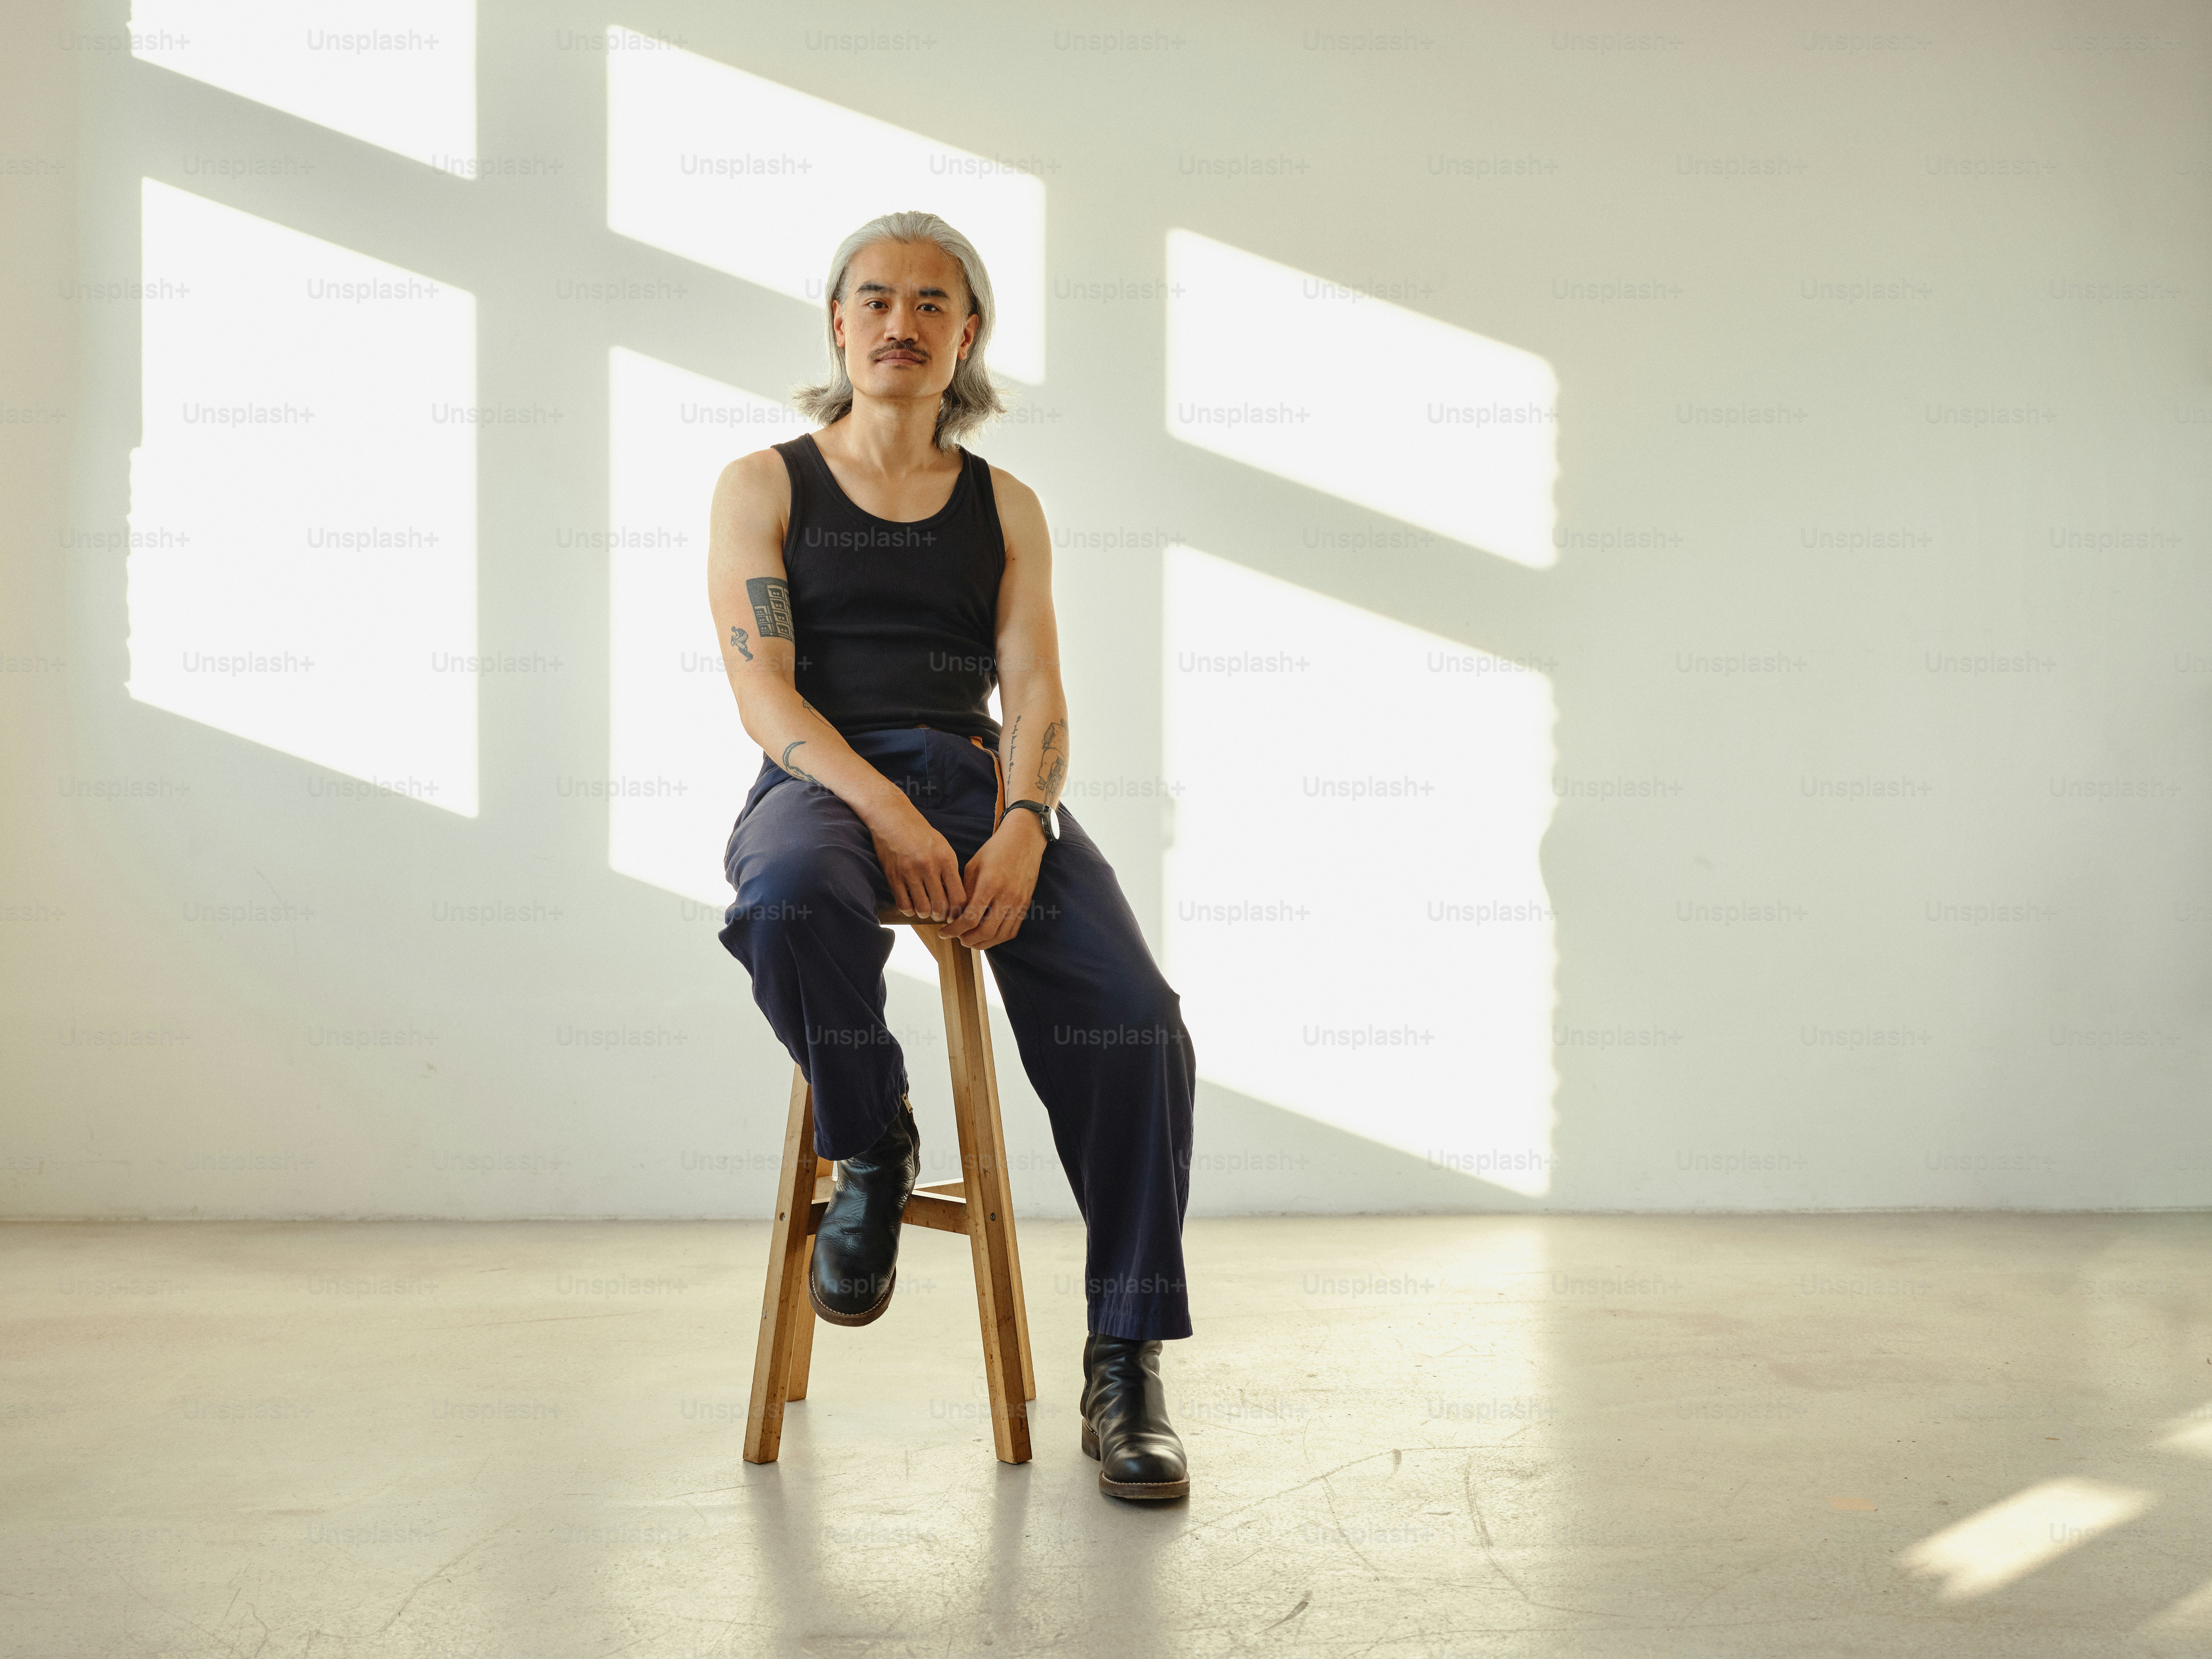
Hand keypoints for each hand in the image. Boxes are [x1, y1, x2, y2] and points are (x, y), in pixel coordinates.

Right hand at [869, 807, 966, 921]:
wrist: (894, 819)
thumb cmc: (922, 835)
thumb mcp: (944, 848)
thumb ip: (951, 872)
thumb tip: (957, 899)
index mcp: (946, 859)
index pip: (958, 897)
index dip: (959, 911)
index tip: (957, 914)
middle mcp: (929, 867)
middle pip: (941, 906)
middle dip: (943, 916)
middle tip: (941, 914)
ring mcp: (910, 873)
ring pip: (922, 909)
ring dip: (926, 914)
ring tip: (927, 909)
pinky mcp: (893, 877)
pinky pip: (904, 905)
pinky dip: (910, 911)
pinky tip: (912, 906)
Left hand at [940, 812, 1045, 948]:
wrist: (1024, 840)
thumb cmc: (995, 850)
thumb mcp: (973, 866)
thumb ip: (965, 891)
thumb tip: (955, 915)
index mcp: (990, 884)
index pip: (970, 919)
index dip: (954, 930)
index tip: (944, 932)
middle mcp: (1007, 896)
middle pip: (985, 932)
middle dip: (967, 940)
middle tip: (957, 938)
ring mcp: (1019, 902)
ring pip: (1000, 936)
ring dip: (982, 943)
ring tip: (969, 940)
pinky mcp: (1026, 904)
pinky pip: (1012, 931)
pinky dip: (998, 938)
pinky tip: (987, 936)